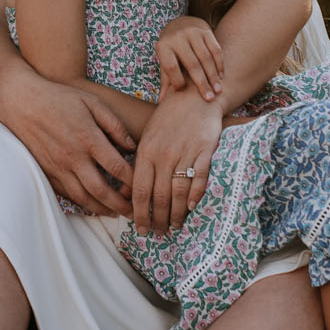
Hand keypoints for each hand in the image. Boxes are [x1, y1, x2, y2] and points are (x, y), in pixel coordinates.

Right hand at [0, 72, 134, 216]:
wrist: (22, 102)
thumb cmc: (59, 98)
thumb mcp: (92, 102)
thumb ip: (114, 125)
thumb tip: (132, 146)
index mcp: (88, 138)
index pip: (117, 168)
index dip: (133, 181)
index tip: (142, 185)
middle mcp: (73, 157)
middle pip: (101, 191)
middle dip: (120, 205)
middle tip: (133, 212)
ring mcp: (58, 167)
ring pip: (83, 198)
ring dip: (102, 209)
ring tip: (115, 213)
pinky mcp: (46, 172)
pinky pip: (66, 194)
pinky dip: (82, 203)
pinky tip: (92, 204)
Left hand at [130, 87, 222, 236]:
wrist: (193, 96)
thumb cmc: (167, 120)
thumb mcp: (146, 138)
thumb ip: (139, 164)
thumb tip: (124, 192)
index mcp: (146, 151)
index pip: (140, 190)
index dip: (139, 213)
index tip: (140, 229)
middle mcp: (164, 154)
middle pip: (159, 195)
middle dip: (158, 219)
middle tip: (159, 233)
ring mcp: (184, 152)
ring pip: (178, 191)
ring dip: (176, 213)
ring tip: (175, 226)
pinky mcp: (204, 149)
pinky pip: (200, 177)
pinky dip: (196, 195)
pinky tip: (192, 208)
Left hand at [156, 16, 223, 102]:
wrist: (180, 23)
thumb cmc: (171, 49)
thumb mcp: (164, 60)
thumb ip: (165, 79)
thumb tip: (161, 102)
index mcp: (164, 46)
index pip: (171, 66)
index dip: (177, 80)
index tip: (183, 91)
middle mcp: (178, 38)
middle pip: (191, 64)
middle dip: (201, 83)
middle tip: (208, 99)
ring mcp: (193, 33)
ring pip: (206, 58)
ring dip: (213, 75)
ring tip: (218, 90)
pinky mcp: (206, 31)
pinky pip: (215, 49)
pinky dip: (219, 64)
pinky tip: (221, 77)